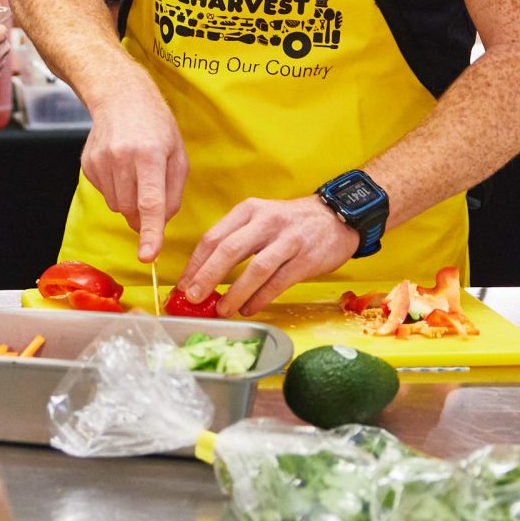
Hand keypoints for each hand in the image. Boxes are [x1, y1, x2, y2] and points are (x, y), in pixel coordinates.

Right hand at [79, 87, 185, 261]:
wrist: (120, 96)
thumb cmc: (156, 125)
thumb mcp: (177, 155)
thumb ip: (172, 193)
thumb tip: (160, 223)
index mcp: (150, 155)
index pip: (150, 202)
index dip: (151, 232)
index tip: (148, 256)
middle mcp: (122, 157)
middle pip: (130, 209)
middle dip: (142, 215)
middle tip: (151, 196)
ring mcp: (100, 161)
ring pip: (115, 205)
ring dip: (128, 201)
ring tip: (135, 173)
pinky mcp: (88, 164)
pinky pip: (104, 193)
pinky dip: (115, 189)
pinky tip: (120, 167)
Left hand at [182, 196, 358, 316]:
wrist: (336, 217)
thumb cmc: (290, 224)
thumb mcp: (259, 219)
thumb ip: (234, 241)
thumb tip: (203, 274)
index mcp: (248, 210)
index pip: (213, 237)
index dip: (195, 263)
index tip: (182, 284)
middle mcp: (266, 221)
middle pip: (229, 249)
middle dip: (207, 276)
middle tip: (193, 297)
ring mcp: (288, 240)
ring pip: (256, 268)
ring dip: (235, 292)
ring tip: (221, 309)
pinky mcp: (306, 258)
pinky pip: (279, 281)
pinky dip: (261, 298)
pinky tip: (248, 308)